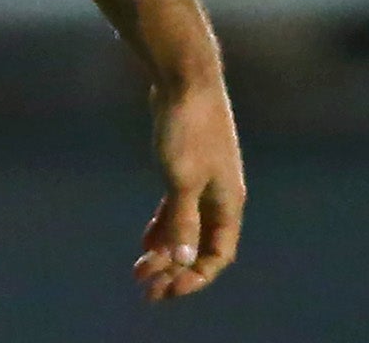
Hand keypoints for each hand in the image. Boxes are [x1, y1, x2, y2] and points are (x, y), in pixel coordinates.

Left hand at [133, 78, 244, 301]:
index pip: (218, 254)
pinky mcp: (186, 166)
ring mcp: (204, 181)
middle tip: (146, 288)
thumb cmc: (188, 126)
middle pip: (200, 246)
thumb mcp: (181, 179)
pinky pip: (177, 209)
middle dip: (175, 270)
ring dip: (165, 251)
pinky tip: (145, 242)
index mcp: (228, 202)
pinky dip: (163, 227)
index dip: (195, 276)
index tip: (168, 290)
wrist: (184, 78)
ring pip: (186, 228)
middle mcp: (220, 196)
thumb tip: (179, 262)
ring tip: (139, 272)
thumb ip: (181, 221)